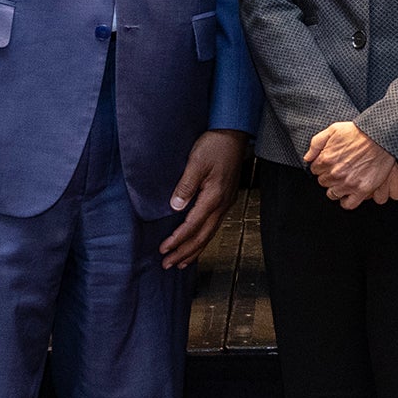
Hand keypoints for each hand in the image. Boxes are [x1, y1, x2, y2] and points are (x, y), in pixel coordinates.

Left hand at [159, 129, 251, 267]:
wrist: (234, 134)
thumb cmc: (215, 145)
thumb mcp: (196, 162)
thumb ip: (186, 186)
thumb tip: (175, 207)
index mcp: (213, 197)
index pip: (192, 226)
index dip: (177, 240)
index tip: (163, 250)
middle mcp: (221, 205)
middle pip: (202, 237)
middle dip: (185, 252)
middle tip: (169, 264)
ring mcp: (225, 203)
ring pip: (209, 234)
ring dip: (195, 250)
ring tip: (182, 262)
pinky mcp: (225, 199)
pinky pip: (214, 226)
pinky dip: (203, 239)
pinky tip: (198, 242)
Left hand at [303, 119, 397, 208]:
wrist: (380, 137)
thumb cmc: (357, 132)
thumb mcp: (333, 129)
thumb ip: (316, 143)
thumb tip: (307, 158)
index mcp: (325, 160)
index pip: (314, 170)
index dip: (322, 166)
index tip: (330, 163)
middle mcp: (334, 174)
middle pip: (323, 182)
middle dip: (329, 176)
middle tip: (339, 169)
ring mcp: (348, 183)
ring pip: (332, 194)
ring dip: (336, 188)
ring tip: (344, 180)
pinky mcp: (361, 190)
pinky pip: (348, 204)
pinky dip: (346, 201)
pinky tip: (349, 194)